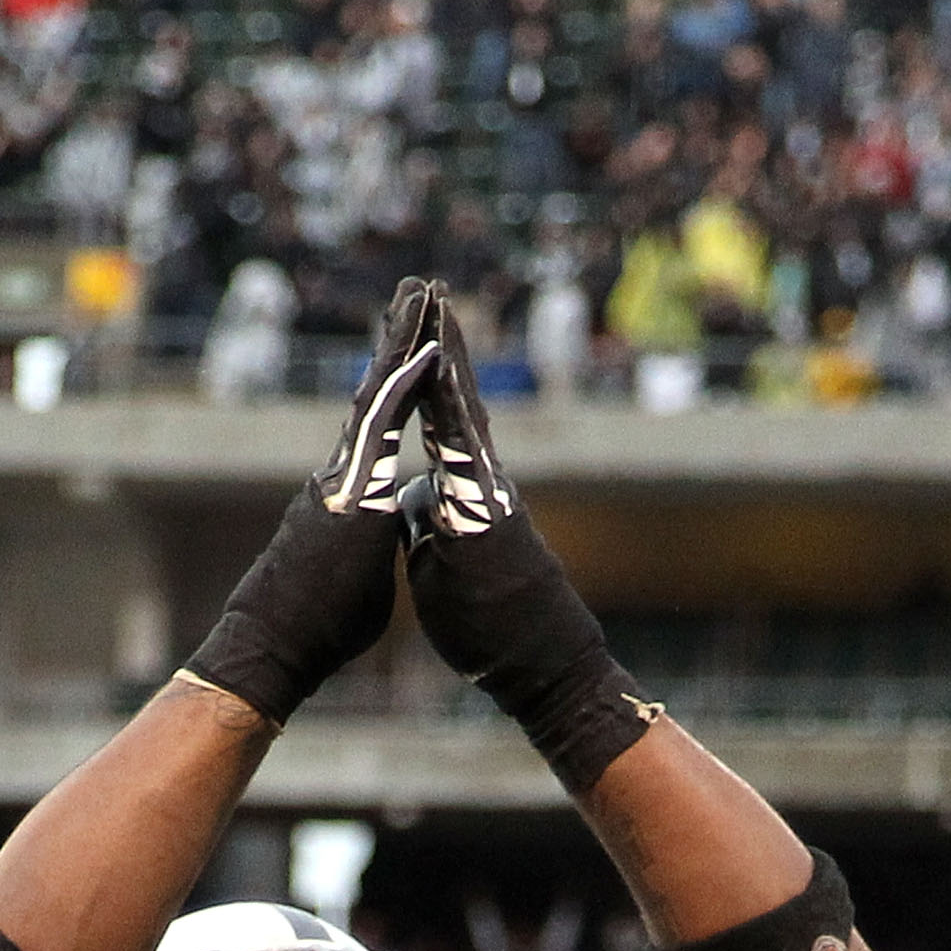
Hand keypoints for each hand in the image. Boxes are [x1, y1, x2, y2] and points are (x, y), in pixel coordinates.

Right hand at [183, 278, 437, 727]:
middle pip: (374, 393)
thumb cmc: (314, 628)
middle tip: (415, 291)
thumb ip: (362, 544)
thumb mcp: (352, 574)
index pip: (377, 426)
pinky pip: (383, 424)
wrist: (276, 644)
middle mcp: (340, 473)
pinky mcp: (352, 487)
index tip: (413, 344)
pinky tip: (426, 350)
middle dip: (395, 341)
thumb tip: (367, 543)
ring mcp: (342, 475)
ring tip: (421, 295)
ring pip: (377, 393)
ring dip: (401, 342)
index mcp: (347, 494)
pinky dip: (404, 385)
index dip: (396, 384)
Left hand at [398, 287, 657, 794]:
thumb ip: (430, 523)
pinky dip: (453, 399)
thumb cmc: (492, 627)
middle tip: (424, 284)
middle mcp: (480, 480)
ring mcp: (488, 489)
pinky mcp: (489, 507)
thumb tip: (413, 500)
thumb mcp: (442, 565)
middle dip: (440, 340)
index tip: (409, 327)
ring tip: (435, 299)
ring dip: (449, 351)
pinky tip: (441, 363)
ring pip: (464, 406)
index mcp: (463, 494)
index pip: (439, 420)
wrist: (541, 665)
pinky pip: (466, 442)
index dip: (424, 374)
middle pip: (455, 396)